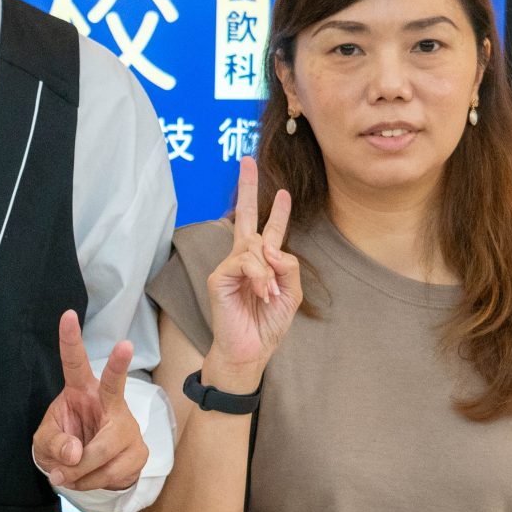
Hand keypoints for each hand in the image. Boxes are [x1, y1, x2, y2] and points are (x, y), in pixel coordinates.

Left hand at [31, 311, 145, 492]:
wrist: (87, 471)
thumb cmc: (64, 444)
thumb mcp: (44, 443)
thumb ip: (53, 445)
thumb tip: (75, 453)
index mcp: (81, 390)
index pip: (75, 363)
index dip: (71, 339)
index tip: (68, 315)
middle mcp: (109, 403)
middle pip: (114, 388)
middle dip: (118, 368)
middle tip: (115, 364)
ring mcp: (127, 426)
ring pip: (102, 452)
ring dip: (79, 472)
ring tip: (68, 475)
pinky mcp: (139, 451)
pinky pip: (112, 472)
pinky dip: (92, 482)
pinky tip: (88, 478)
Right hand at [203, 158, 299, 387]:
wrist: (250, 351)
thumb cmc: (268, 325)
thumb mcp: (292, 294)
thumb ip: (289, 268)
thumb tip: (273, 248)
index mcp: (262, 263)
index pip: (270, 231)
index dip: (279, 212)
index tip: (284, 193)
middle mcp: (244, 260)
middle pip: (245, 217)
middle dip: (247, 188)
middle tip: (246, 161)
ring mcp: (229, 267)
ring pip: (255, 248)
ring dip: (268, 272)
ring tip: (268, 295)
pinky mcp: (219, 277)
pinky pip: (245, 263)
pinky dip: (258, 277)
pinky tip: (261, 293)